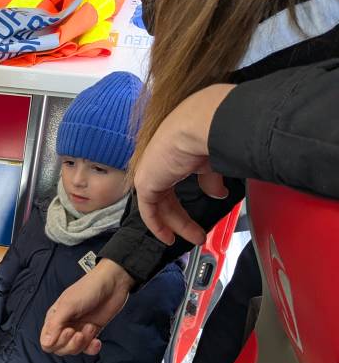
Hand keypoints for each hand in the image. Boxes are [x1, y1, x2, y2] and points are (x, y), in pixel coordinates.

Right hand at [40, 259, 133, 355]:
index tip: (69, 330)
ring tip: (90, 327)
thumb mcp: (68, 305)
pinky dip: (92, 348)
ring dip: (83, 344)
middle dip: (70, 345)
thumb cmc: (88, 289)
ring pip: (74, 350)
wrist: (113, 284)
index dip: (56, 342)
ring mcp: (78, 329)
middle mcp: (64, 325)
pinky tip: (97, 341)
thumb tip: (45, 342)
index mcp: (54, 318)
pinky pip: (87, 349)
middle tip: (79, 333)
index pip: (47, 341)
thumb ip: (55, 324)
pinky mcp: (91, 332)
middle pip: (60, 349)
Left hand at [133, 84, 235, 245]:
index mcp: (169, 155)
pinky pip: (148, 210)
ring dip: (176, 225)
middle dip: (182, 218)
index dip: (182, 202)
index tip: (195, 217)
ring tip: (195, 238)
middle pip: (166, 198)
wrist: (200, 125)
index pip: (171, 183)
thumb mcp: (210, 162)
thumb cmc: (207, 134)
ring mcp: (148, 172)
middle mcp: (155, 163)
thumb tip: (218, 193)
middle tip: (199, 234)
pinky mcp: (145, 182)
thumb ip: (210, 180)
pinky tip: (169, 237)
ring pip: (158, 206)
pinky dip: (157, 225)